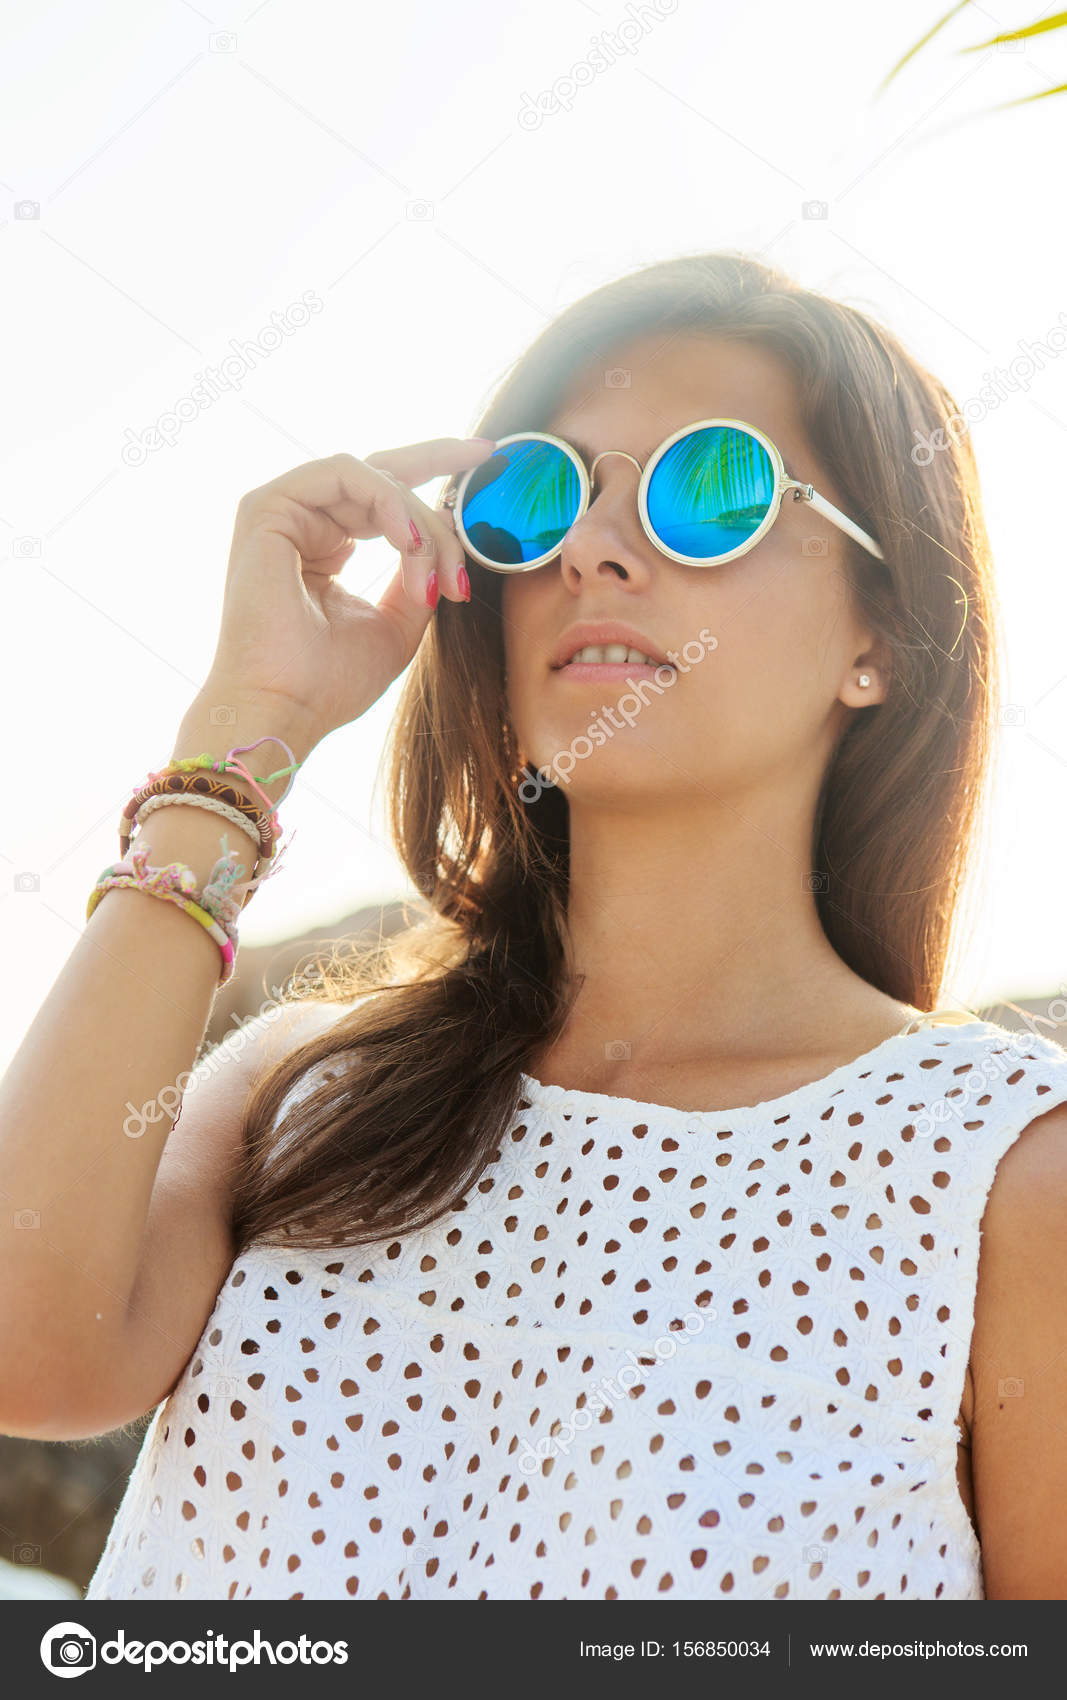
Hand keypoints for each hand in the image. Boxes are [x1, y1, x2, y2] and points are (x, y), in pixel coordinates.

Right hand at [196, 438, 494, 750]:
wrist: (285, 709)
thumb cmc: (331, 683)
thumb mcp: (398, 624)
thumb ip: (420, 575)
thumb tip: (444, 530)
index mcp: (325, 549)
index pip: (381, 496)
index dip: (433, 470)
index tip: (486, 459)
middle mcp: (302, 524)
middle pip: (381, 473)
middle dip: (438, 459)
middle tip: (486, 457)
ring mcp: (281, 512)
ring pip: (372, 478)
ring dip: (417, 521)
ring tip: (435, 570)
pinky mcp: (267, 507)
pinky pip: (344, 473)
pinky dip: (387, 502)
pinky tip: (408, 542)